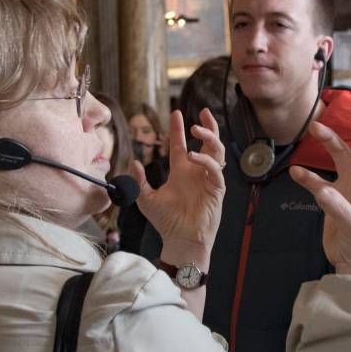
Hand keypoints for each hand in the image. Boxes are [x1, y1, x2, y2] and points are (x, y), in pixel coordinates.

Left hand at [133, 107, 226, 259]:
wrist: (180, 240)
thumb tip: (133, 162)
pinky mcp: (216, 189)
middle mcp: (196, 172)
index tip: (176, 113)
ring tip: (196, 129)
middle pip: (208, 142)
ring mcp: (208, 179)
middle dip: (208, 125)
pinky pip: (216, 169)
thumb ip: (139, 181)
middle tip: (203, 112)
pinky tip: (194, 156)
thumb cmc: (166, 222)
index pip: (181, 145)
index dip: (178, 129)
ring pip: (217, 151)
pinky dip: (206, 160)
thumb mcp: (146, 199)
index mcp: (181, 172)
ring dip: (210, 137)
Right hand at [289, 101, 350, 286]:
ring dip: (329, 141)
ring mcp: (350, 187)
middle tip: (350, 108)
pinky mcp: (335, 198)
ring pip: (341, 156)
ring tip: (313, 130)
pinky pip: (320, 180)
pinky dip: (308, 175)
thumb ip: (337, 207)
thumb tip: (321, 191)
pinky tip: (295, 172)